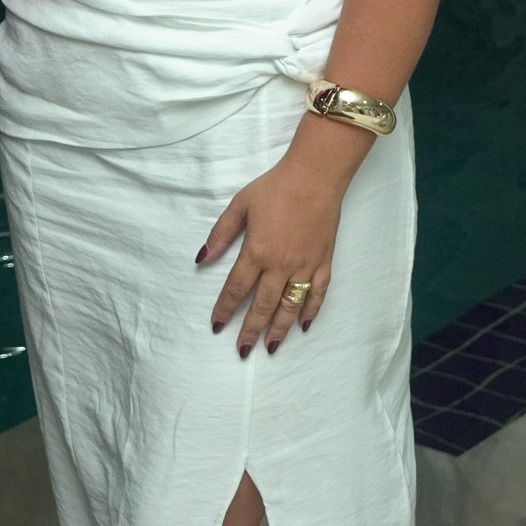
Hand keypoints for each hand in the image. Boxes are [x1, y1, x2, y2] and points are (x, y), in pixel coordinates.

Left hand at [197, 152, 347, 354]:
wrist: (315, 176)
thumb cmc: (275, 187)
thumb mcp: (239, 205)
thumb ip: (220, 234)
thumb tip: (202, 259)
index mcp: (257, 252)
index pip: (236, 289)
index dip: (224, 309)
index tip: (216, 326)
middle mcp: (280, 265)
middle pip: (263, 306)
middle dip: (250, 330)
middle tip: (242, 350)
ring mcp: (305, 266)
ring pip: (291, 306)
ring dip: (279, 329)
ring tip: (270, 347)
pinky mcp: (324, 262)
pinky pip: (318, 293)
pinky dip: (311, 311)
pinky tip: (303, 326)